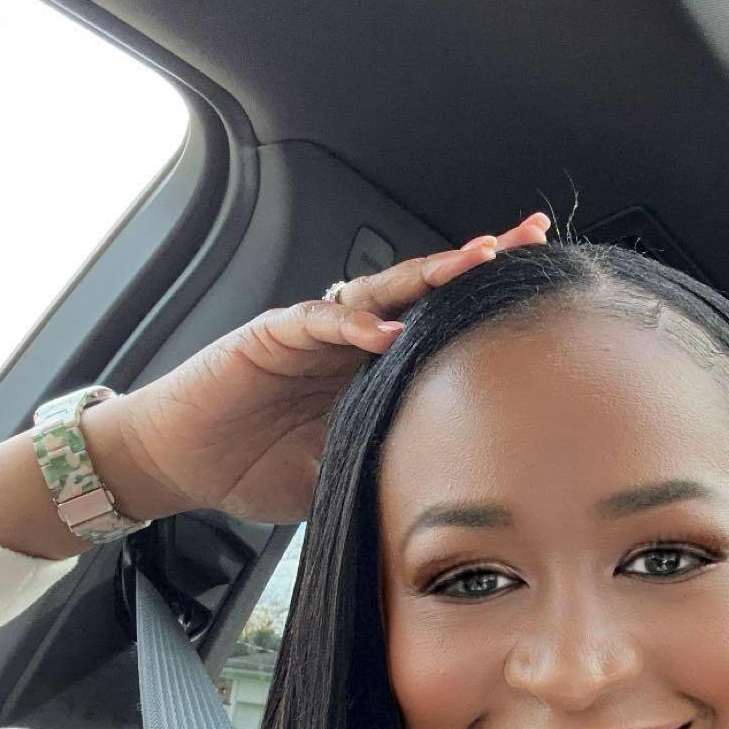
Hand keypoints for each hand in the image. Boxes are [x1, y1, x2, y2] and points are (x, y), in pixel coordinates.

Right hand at [87, 214, 550, 524]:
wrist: (180, 463)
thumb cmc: (258, 467)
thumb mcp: (346, 474)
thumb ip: (394, 464)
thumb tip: (460, 492)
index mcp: (377, 367)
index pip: (445, 323)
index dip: (491, 304)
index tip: (547, 284)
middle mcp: (353, 337)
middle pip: (426, 288)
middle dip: (478, 261)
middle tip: (529, 236)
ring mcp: (315, 330)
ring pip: (381, 290)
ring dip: (429, 274)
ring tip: (476, 261)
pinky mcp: (272, 335)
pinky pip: (318, 320)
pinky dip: (351, 324)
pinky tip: (386, 329)